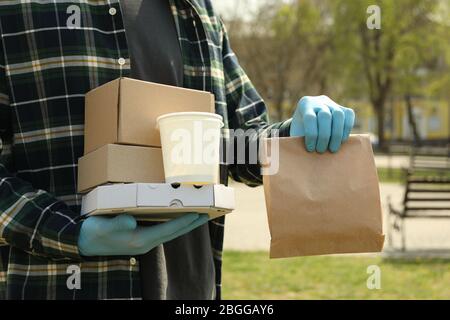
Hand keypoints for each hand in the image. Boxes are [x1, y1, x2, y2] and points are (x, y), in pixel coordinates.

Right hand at [78, 213, 208, 255]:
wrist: (83, 242)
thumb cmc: (93, 233)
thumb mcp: (103, 227)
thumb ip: (117, 223)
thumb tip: (130, 220)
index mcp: (140, 240)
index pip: (168, 230)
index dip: (184, 222)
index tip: (198, 214)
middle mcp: (146, 242)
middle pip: (174, 233)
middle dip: (190, 224)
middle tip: (207, 214)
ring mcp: (144, 241)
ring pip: (170, 232)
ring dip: (184, 224)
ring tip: (197, 215)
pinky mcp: (140, 238)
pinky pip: (162, 230)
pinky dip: (173, 223)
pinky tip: (176, 216)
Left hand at [290, 95, 354, 152]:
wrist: (308, 123)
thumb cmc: (300, 132)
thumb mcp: (297, 133)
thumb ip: (301, 139)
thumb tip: (308, 154)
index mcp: (305, 104)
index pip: (310, 118)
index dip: (311, 135)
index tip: (310, 148)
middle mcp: (319, 101)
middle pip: (325, 116)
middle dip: (324, 136)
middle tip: (321, 150)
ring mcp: (332, 104)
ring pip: (339, 115)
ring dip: (337, 135)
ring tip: (332, 149)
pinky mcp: (343, 109)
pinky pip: (349, 115)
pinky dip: (347, 129)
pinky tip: (341, 141)